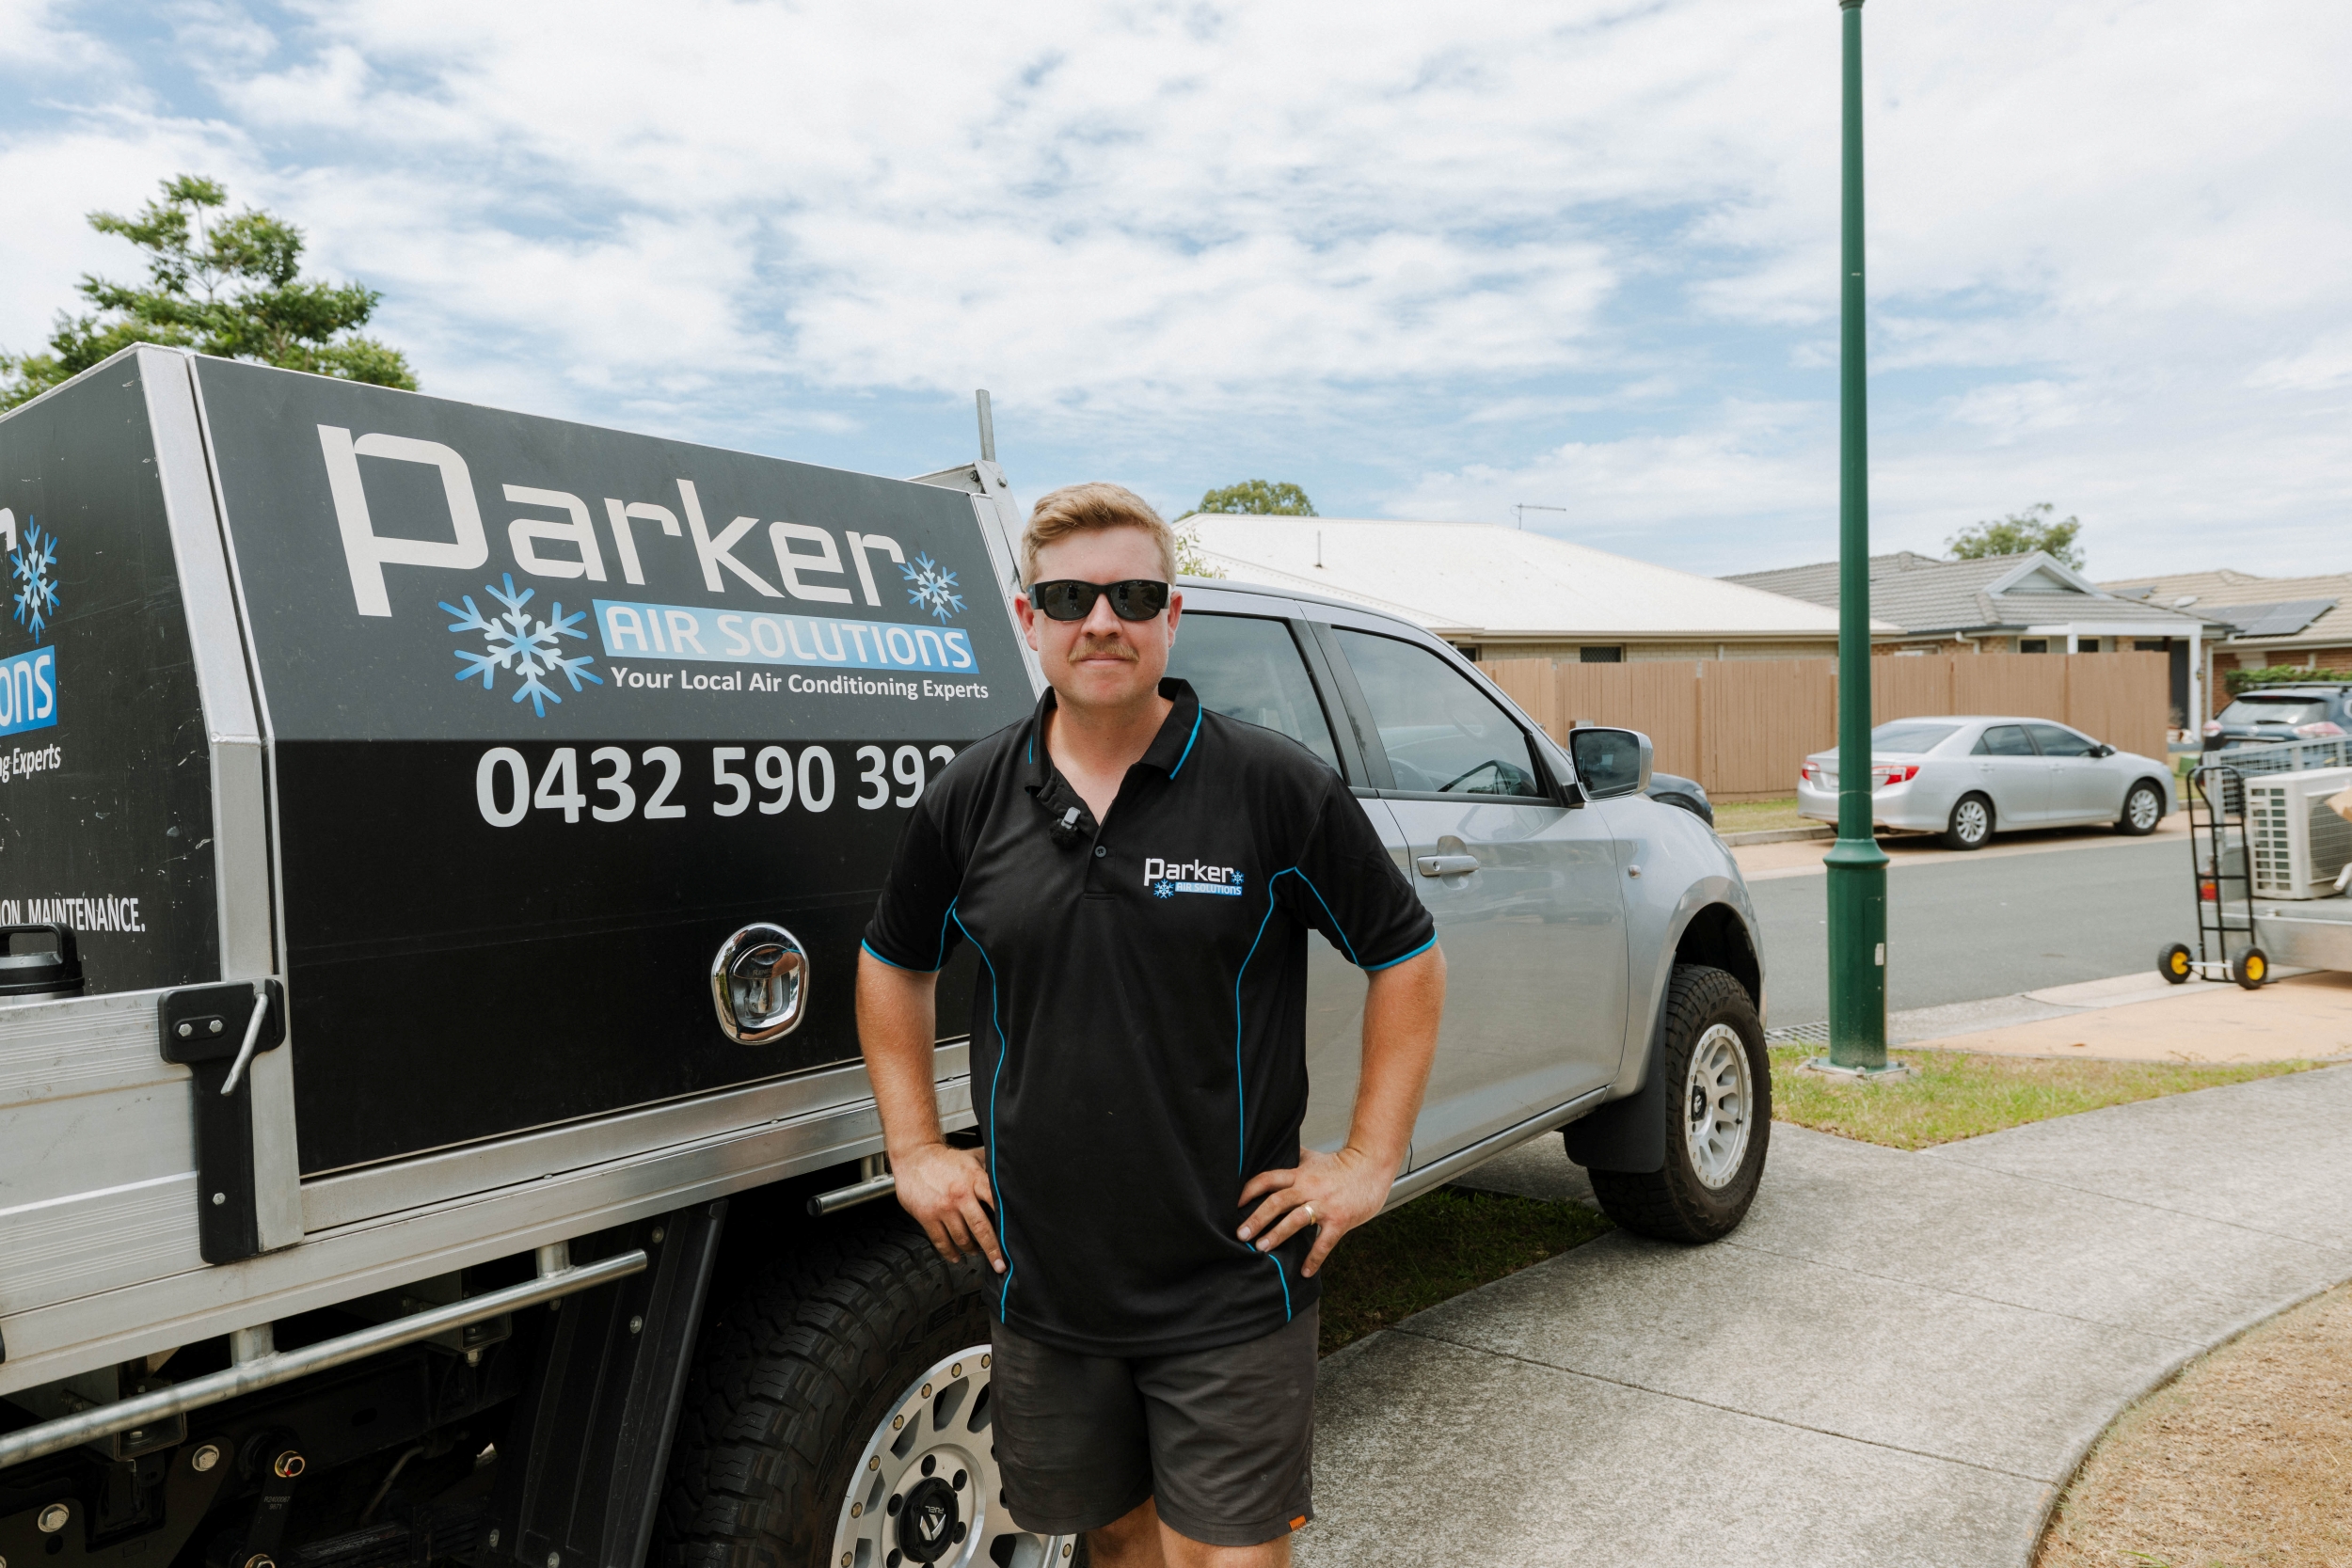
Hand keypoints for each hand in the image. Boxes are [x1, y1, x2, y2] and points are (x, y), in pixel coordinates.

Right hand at [892, 1141, 1004, 1272]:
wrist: (914, 1156)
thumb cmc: (945, 1159)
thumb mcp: (971, 1159)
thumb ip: (988, 1173)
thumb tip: (1008, 1185)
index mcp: (974, 1180)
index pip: (995, 1203)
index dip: (1006, 1222)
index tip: (1013, 1239)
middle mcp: (960, 1195)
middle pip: (981, 1228)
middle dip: (993, 1249)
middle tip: (1000, 1264)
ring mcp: (943, 1208)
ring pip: (961, 1238)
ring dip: (971, 1249)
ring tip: (976, 1252)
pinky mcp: (927, 1216)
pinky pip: (941, 1241)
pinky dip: (949, 1252)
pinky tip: (956, 1256)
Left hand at [1236, 1144, 1395, 1277]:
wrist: (1371, 1167)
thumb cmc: (1342, 1165)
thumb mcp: (1313, 1158)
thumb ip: (1294, 1159)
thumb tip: (1275, 1153)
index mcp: (1300, 1174)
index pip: (1268, 1179)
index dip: (1250, 1191)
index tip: (1235, 1205)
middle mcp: (1309, 1188)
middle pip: (1277, 1201)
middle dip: (1257, 1219)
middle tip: (1241, 1234)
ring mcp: (1325, 1204)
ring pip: (1296, 1220)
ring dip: (1277, 1235)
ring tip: (1262, 1248)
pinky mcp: (1340, 1219)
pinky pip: (1324, 1242)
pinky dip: (1314, 1258)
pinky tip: (1305, 1271)